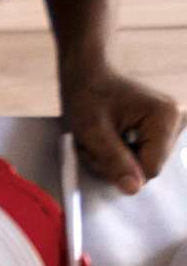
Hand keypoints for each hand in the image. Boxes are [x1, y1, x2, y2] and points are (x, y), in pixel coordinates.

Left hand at [62, 60, 181, 194]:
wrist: (90, 76)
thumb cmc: (88, 99)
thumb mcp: (93, 134)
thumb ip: (115, 162)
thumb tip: (134, 189)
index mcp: (166, 118)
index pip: (150, 170)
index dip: (122, 169)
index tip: (102, 150)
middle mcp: (178, 119)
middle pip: (148, 167)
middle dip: (118, 163)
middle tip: (98, 143)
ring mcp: (174, 123)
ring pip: (144, 164)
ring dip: (118, 158)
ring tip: (104, 137)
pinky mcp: (165, 128)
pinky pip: (144, 155)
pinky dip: (123, 152)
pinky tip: (113, 136)